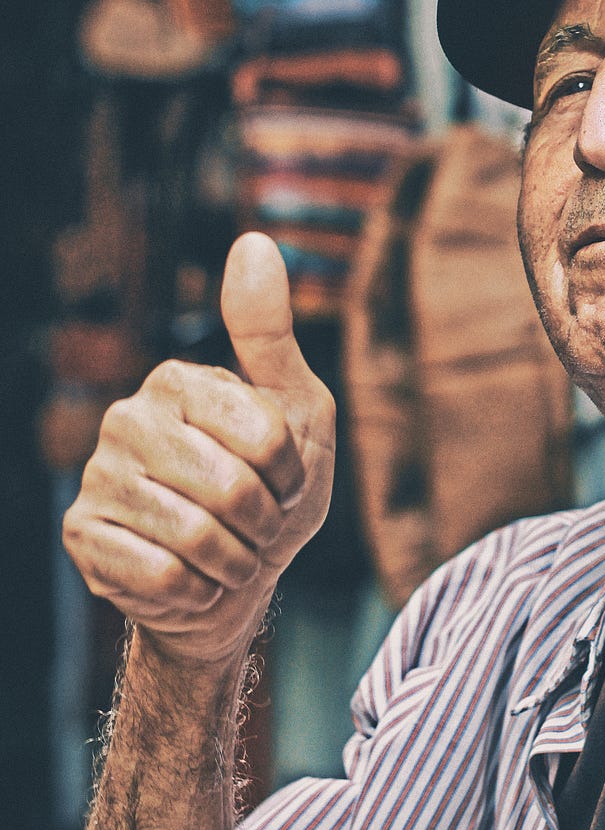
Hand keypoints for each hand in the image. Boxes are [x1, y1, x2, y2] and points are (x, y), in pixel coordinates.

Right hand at [62, 233, 335, 666]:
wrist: (235, 580)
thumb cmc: (274, 491)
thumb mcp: (298, 411)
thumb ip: (272, 334)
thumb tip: (253, 240)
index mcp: (179, 381)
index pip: (267, 438)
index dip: (291, 476)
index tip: (283, 481)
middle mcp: (127, 418)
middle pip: (233, 489)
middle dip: (263, 525)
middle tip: (253, 525)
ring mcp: (97, 475)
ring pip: (197, 538)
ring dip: (234, 561)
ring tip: (226, 552)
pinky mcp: (81, 534)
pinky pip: (161, 576)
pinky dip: (194, 590)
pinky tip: (188, 578)